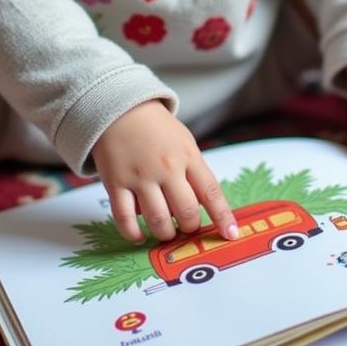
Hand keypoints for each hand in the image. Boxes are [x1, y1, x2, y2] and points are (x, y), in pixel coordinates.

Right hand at [91, 100, 237, 244]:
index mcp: (188, 155)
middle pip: (186, 212)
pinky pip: (125, 219)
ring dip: (165, 233)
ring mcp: (140, 176)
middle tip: (186, 227)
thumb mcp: (184, 142)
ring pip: (158, 220)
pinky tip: (139, 236)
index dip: (222, 216)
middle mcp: (166, 167)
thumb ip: (194, 171)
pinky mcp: (116, 183)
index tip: (231, 234)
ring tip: (165, 231)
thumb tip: (203, 206)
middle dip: (189, 227)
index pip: (211, 192)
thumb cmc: (156, 128)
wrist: (120, 109)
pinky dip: (133, 234)